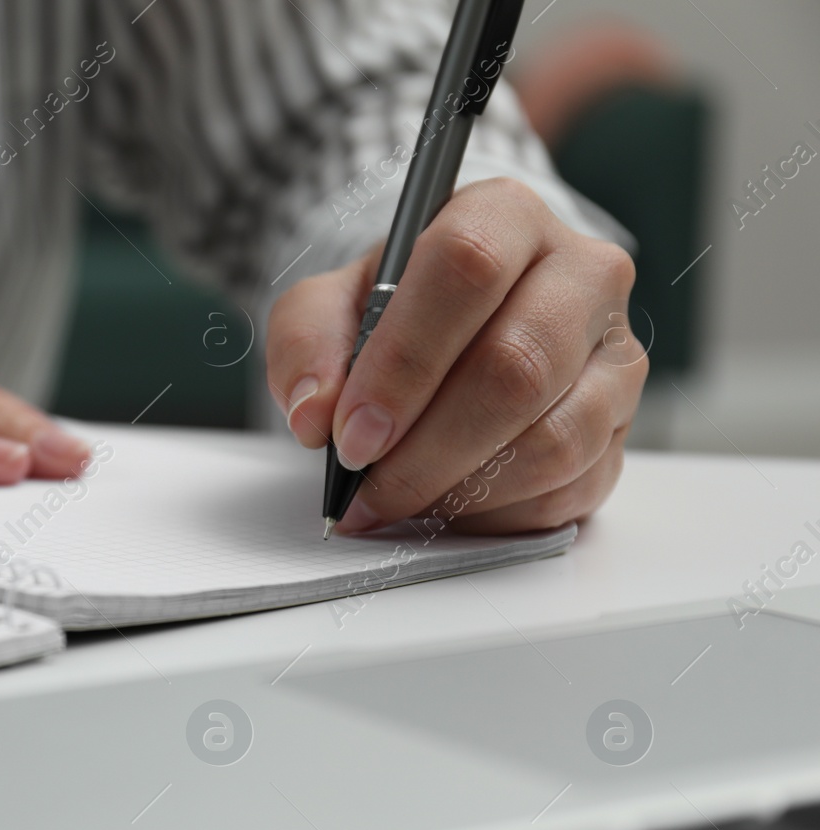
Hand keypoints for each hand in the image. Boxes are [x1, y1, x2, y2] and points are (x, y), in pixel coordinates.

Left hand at [267, 178, 645, 534]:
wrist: (453, 333)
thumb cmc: (395, 310)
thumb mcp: (328, 305)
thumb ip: (307, 343)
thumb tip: (316, 414)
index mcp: (505, 216)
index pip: (467, 268)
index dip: (404, 361)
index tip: (353, 432)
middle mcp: (582, 274)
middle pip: (515, 366)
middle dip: (426, 447)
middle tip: (367, 485)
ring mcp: (617, 353)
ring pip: (552, 439)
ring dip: (460, 488)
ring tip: (399, 499)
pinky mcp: (623, 426)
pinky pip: (569, 487)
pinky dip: (497, 512)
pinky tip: (449, 502)